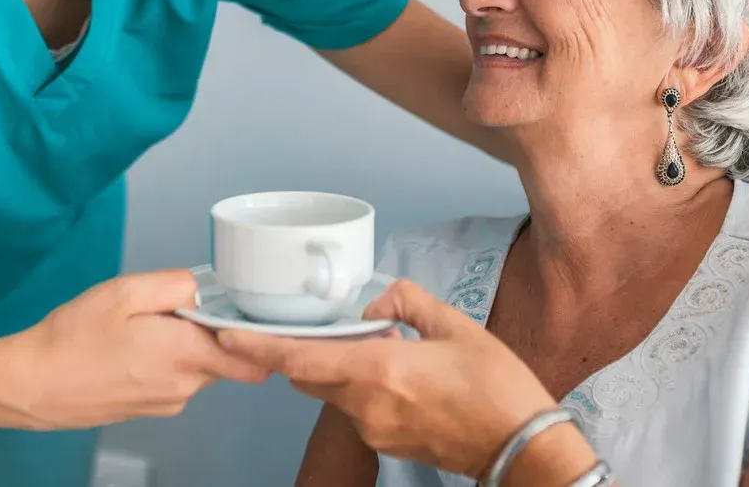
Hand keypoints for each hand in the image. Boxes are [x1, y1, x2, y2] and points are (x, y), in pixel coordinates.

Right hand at [7, 270, 268, 429]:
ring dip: (183, 348)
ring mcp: (166, 403)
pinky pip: (174, 381)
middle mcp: (184, 387)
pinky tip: (128, 350)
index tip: (237, 313)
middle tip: (170, 311)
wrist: (32, 384)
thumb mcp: (124, 291)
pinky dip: (163, 363)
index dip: (253, 334)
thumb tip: (204, 289)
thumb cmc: (73, 337)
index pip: (254, 359)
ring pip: (198, 369)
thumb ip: (176, 285)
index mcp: (186, 355)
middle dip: (209, 333)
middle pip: (225, 358)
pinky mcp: (148, 410)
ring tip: (140, 330)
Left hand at [218, 280, 590, 481]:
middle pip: (307, 375)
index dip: (256, 346)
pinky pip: (357, 408)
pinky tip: (398, 372)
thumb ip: (408, 302)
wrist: (524, 448)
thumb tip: (378, 301)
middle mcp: (366, 405)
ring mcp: (375, 430)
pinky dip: (361, 386)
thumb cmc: (498, 389)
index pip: (298, 358)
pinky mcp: (387, 444)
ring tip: (381, 345)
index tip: (225, 334)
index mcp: (378, 370)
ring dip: (339, 366)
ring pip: (332, 391)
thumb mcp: (457, 326)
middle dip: (300, 350)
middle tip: (312, 323)